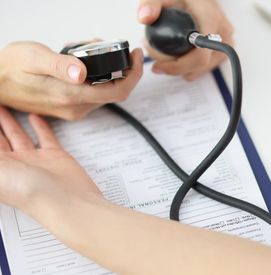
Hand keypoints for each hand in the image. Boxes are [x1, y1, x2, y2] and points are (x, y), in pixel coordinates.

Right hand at [0, 41, 143, 119]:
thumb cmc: (11, 68)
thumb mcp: (34, 58)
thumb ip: (60, 65)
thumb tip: (82, 72)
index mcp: (72, 96)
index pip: (118, 91)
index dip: (134, 74)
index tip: (137, 56)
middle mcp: (76, 108)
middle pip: (115, 91)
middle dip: (121, 69)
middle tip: (114, 48)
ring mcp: (74, 110)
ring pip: (104, 92)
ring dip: (108, 72)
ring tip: (94, 50)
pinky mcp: (70, 107)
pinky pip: (93, 93)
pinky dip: (97, 78)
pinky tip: (85, 63)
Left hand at [0, 106, 100, 212]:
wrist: (64, 200)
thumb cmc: (25, 191)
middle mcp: (11, 164)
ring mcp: (33, 160)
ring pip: (17, 135)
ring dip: (8, 121)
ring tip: (3, 105)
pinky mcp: (54, 156)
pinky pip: (44, 137)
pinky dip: (39, 126)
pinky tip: (34, 115)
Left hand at [137, 0, 233, 79]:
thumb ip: (151, 4)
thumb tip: (144, 18)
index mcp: (211, 20)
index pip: (199, 55)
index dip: (178, 66)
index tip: (159, 66)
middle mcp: (223, 33)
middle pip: (199, 65)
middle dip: (175, 68)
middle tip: (156, 61)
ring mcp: (226, 42)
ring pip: (202, 68)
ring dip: (182, 68)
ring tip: (164, 55)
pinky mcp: (224, 49)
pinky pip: (206, 67)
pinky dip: (190, 67)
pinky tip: (178, 57)